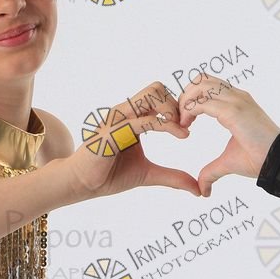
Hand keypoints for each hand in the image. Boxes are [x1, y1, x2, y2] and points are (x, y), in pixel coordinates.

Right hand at [67, 80, 200, 198]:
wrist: (81, 184)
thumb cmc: (109, 175)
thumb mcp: (148, 175)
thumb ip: (172, 177)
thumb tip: (198, 190)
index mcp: (132, 117)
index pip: (158, 96)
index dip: (177, 108)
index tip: (188, 128)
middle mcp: (125, 113)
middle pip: (157, 88)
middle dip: (176, 104)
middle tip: (185, 127)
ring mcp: (118, 119)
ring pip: (151, 95)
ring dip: (171, 110)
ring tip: (182, 131)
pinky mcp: (113, 131)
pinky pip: (143, 120)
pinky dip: (165, 125)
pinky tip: (180, 136)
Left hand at [174, 73, 279, 196]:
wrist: (278, 162)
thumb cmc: (259, 159)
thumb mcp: (229, 162)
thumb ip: (212, 171)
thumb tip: (202, 190)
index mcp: (237, 102)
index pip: (208, 85)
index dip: (191, 98)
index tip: (185, 121)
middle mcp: (236, 96)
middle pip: (201, 79)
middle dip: (185, 96)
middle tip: (180, 119)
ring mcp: (236, 100)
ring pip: (200, 85)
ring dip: (185, 101)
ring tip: (183, 123)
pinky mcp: (233, 110)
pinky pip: (202, 101)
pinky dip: (189, 110)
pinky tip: (187, 127)